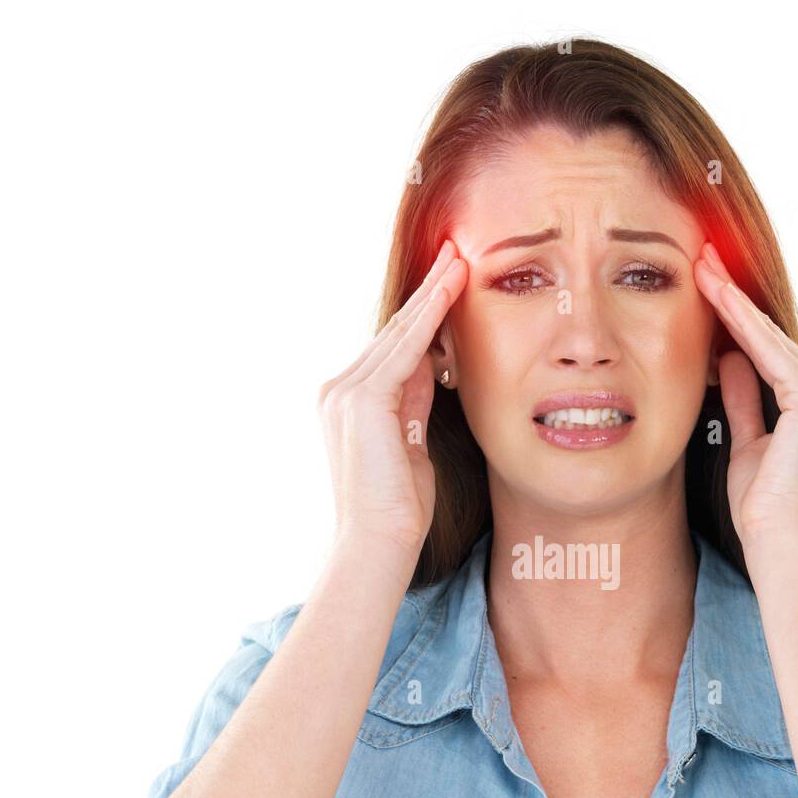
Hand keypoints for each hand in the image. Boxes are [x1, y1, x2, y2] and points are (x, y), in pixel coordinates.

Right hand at [317, 239, 467, 557]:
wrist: (379, 543)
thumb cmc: (399, 508)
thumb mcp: (412, 443)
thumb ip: (414, 402)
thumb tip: (430, 365)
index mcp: (348, 402)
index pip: (392, 347)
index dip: (422, 315)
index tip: (448, 282)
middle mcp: (338, 390)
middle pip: (393, 331)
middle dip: (427, 293)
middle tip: (455, 254)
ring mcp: (345, 393)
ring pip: (398, 333)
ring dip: (431, 295)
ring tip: (458, 261)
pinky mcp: (361, 400)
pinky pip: (403, 349)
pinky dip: (428, 318)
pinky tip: (450, 291)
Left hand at [693, 242, 797, 551]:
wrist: (777, 541)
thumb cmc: (762, 505)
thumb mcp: (747, 440)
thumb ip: (744, 398)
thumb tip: (729, 360)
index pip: (769, 349)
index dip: (737, 316)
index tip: (706, 283)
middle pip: (770, 335)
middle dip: (733, 296)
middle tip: (701, 258)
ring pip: (768, 337)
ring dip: (732, 300)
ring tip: (702, 266)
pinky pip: (768, 353)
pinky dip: (741, 324)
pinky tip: (716, 297)